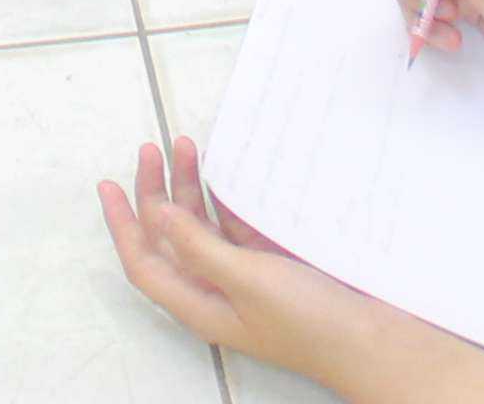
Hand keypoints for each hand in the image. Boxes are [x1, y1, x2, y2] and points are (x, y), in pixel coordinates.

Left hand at [99, 135, 416, 388]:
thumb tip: (157, 214)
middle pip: (171, 238)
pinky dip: (227, 197)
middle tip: (153, 148)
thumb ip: (199, 246)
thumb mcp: (247, 280)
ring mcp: (247, 275)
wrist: (375, 338)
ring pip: (203, 225)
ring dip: (190, 187)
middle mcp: (217, 289)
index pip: (144, 262)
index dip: (122, 224)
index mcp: (200, 304)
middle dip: (155, 192)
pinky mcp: (275, 261)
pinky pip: (238, 223)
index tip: (108, 183)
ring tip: (186, 145)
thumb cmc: (310, 321)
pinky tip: (226, 170)